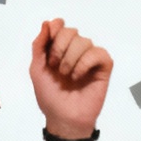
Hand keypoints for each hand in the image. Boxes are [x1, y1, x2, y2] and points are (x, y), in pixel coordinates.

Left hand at [28, 18, 110, 138]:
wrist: (63, 117)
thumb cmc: (50, 96)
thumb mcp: (37, 69)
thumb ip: (39, 45)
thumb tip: (47, 23)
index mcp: (59, 49)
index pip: (60, 26)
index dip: (55, 29)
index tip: (49, 44)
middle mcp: (75, 51)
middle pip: (71, 31)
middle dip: (59, 48)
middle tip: (54, 67)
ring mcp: (90, 58)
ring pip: (84, 41)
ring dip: (70, 60)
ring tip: (66, 76)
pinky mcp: (104, 66)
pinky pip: (98, 53)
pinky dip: (84, 64)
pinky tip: (78, 76)